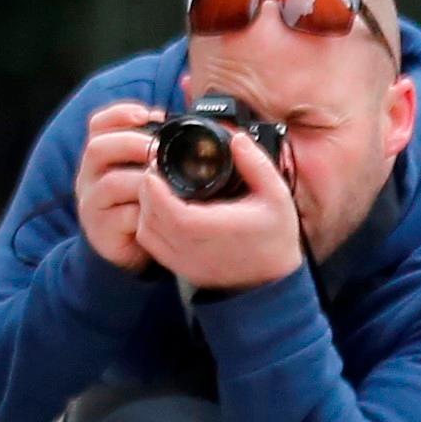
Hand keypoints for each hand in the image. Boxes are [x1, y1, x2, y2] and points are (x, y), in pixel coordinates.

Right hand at [73, 102, 164, 272]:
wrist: (130, 248)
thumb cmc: (145, 202)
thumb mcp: (148, 169)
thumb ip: (160, 143)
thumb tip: (191, 106)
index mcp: (102, 155)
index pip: (99, 124)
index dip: (121, 113)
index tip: (148, 113)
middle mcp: (90, 175)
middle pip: (97, 148)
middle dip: (132, 143)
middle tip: (159, 150)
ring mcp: (92, 203)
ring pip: (109, 183)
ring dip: (142, 180)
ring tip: (165, 182)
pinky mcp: (101, 230)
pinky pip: (121, 217)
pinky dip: (145, 213)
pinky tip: (162, 211)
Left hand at [130, 107, 307, 292]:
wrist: (272, 283)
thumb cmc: (275, 238)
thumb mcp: (276, 195)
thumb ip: (256, 165)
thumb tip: (237, 138)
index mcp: (209, 228)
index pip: (163, 205)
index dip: (153, 183)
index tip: (157, 164)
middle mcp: (189, 247)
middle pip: (148, 214)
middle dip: (147, 190)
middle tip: (157, 171)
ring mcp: (181, 260)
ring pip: (144, 230)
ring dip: (146, 207)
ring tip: (161, 189)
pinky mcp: (178, 268)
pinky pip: (150, 244)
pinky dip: (150, 225)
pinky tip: (164, 211)